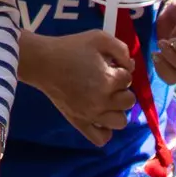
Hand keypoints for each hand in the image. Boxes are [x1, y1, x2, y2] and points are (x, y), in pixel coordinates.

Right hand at [22, 30, 133, 146]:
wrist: (43, 62)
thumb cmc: (71, 47)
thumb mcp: (99, 37)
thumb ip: (121, 49)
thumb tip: (131, 66)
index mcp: (109, 80)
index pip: (128, 78)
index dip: (120, 69)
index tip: (108, 65)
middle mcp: (103, 101)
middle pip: (129, 101)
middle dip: (121, 89)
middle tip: (107, 81)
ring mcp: (91, 115)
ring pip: (120, 122)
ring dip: (117, 110)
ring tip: (105, 100)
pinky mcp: (79, 123)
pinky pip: (101, 139)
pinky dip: (105, 131)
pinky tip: (100, 117)